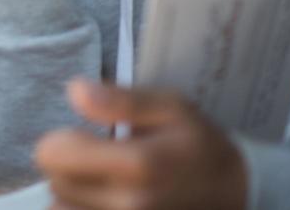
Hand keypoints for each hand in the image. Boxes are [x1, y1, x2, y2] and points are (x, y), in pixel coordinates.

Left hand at [35, 80, 247, 209]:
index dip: (60, 140)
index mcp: (138, 165)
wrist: (236, 194)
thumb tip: (74, 91)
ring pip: (61, 209)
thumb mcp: (171, 107)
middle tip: (95, 158)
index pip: (53, 155)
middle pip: (54, 183)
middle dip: (66, 166)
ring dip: (72, 193)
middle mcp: (129, 206)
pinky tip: (102, 199)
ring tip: (101, 181)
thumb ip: (121, 100)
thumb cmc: (199, 145)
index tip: (83, 136)